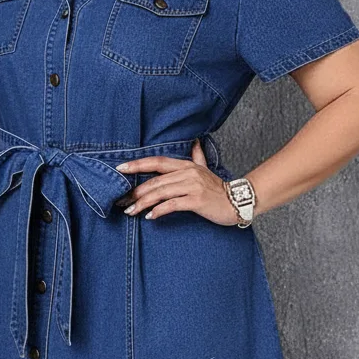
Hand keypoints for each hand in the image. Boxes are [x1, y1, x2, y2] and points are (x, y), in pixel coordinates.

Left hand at [112, 138, 243, 225]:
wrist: (238, 202)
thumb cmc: (218, 189)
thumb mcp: (206, 170)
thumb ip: (198, 156)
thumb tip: (195, 142)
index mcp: (186, 165)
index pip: (157, 162)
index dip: (138, 164)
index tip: (120, 168)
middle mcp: (187, 173)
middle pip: (154, 181)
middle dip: (135, 192)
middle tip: (122, 201)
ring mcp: (192, 186)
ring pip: (161, 193)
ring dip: (143, 203)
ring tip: (131, 211)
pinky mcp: (196, 200)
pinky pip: (172, 205)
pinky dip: (159, 211)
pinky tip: (150, 217)